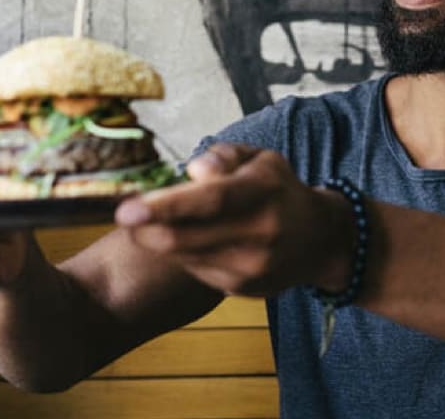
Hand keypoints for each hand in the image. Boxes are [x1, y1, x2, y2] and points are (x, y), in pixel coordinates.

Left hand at [115, 143, 352, 296]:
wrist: (320, 240)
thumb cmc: (279, 190)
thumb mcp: (259, 159)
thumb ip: (223, 156)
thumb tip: (193, 172)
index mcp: (264, 192)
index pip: (210, 201)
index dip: (166, 207)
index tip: (127, 209)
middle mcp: (261, 233)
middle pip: (187, 237)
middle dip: (146, 229)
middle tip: (123, 216)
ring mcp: (252, 266)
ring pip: (186, 257)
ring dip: (158, 241)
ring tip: (149, 224)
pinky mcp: (243, 288)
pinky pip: (197, 270)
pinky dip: (183, 255)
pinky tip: (188, 240)